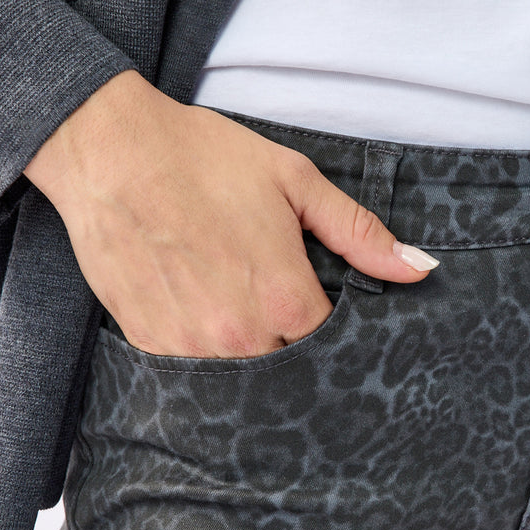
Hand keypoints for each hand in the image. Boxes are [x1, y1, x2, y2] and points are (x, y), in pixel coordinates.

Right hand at [22, 70, 438, 356]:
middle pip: (290, 368)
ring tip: (239, 308)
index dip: (333, 330)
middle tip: (278, 309)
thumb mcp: (295, 181)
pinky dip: (203, 353)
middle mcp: (242, 337)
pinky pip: (191, 372)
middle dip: (294, 346)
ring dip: (249, 354)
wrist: (109, 150)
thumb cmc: (203, 158)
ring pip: (241, 379)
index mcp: (286, 300)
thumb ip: (359, 233)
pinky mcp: (149, 346)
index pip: (333, 346)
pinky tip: (201, 312)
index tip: (321, 308)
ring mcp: (191, 348)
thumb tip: (420, 268)